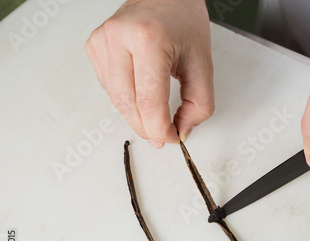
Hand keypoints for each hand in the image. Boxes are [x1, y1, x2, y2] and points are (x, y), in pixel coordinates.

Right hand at [86, 0, 213, 147]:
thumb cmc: (184, 21)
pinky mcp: (94, 46)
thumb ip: (199, 104)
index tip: (172, 137)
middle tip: (163, 135)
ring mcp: (102, 41)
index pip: (148, 102)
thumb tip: (181, 131)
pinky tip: (141, 93)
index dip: (160, 129)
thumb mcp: (203, 63)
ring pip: (115, 100)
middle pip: (128, 105)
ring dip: (136, 117)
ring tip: (155, 117)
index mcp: (148, 39)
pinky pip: (109, 88)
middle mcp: (119, 37)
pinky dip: (126, 100)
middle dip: (147, 128)